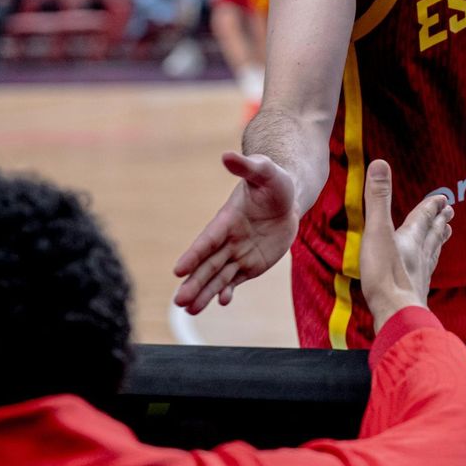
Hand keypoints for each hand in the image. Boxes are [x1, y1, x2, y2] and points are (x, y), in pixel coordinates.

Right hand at [173, 151, 299, 313]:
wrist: (287, 198)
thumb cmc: (274, 181)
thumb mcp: (264, 171)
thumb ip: (247, 166)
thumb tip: (228, 155)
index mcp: (227, 220)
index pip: (207, 240)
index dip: (194, 255)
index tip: (178, 270)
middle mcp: (228, 240)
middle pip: (208, 265)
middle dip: (194, 283)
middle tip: (178, 302)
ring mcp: (238, 254)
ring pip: (218, 277)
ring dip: (204, 293)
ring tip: (189, 309)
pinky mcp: (250, 264)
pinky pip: (235, 280)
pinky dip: (227, 291)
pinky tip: (221, 302)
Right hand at [357, 159, 453, 331]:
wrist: (397, 313)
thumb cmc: (385, 274)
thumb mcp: (377, 231)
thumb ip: (378, 199)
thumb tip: (380, 163)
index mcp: (410, 238)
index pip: (423, 217)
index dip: (431, 207)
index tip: (442, 198)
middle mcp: (419, 255)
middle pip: (432, 235)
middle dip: (439, 222)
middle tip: (450, 213)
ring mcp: (419, 275)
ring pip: (432, 254)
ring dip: (438, 242)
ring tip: (445, 235)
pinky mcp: (415, 293)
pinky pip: (425, 273)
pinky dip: (428, 265)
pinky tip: (426, 270)